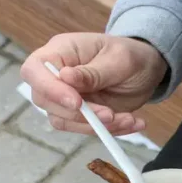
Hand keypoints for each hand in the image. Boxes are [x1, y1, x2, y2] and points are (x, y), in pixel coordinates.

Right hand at [20, 33, 168, 135]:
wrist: (147, 69)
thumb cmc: (132, 55)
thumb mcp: (120, 59)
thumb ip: (93, 72)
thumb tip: (65, 77)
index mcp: (61, 51)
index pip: (34, 69)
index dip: (48, 88)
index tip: (76, 102)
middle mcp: (57, 75)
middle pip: (44, 100)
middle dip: (79, 114)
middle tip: (110, 114)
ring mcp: (66, 97)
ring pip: (63, 120)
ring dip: (96, 126)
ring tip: (128, 119)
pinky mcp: (80, 114)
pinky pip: (84, 129)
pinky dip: (109, 131)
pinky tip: (132, 123)